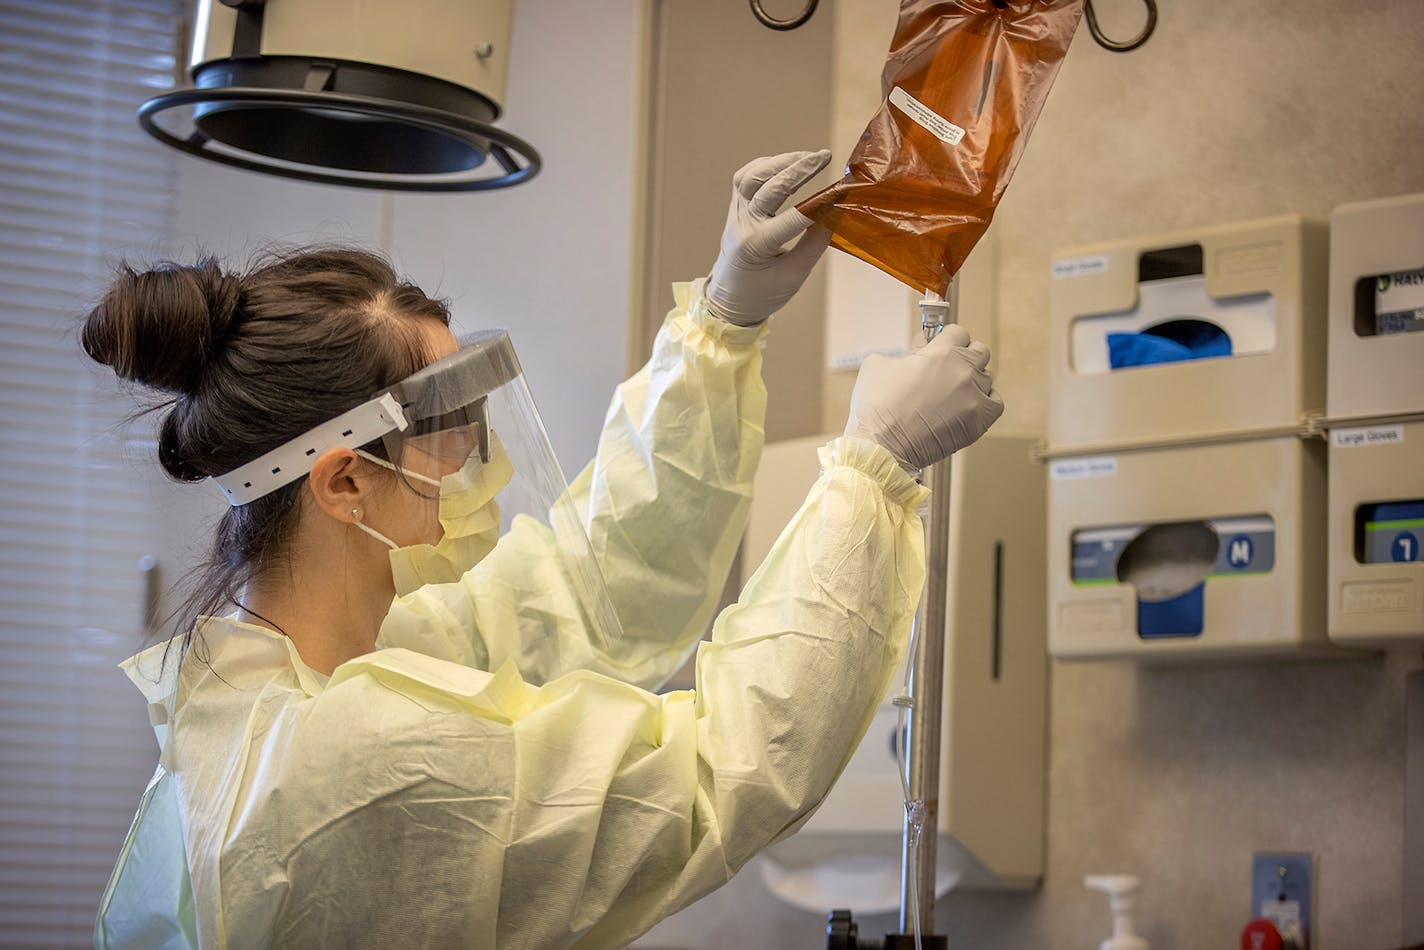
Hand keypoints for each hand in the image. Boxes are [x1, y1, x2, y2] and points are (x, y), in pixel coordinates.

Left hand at [705, 149, 832, 326]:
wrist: (730, 298)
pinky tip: (786, 164)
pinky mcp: (734, 206)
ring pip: (754, 176)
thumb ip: (816, 243)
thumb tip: (837, 211)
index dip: (821, 201)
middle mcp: (742, 224)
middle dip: (799, 169)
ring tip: (809, 158)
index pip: (794, 217)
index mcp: (757, 246)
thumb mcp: (795, 274)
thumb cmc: (764, 291)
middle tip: (825, 156)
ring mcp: (735, 213)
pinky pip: (745, 177)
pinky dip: (766, 165)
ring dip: (782, 162)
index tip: (843, 189)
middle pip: (769, 187)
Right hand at [843, 326, 1004, 471]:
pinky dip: (986, 400)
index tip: (941, 345)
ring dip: (972, 380)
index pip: (958, 331)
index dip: (947, 338)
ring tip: (953, 391)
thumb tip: (920, 346)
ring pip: (986, 377)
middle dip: (964, 355)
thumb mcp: (878, 364)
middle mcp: (962, 371)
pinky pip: (996, 402)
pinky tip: (970, 403)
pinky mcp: (978, 421)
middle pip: (979, 351)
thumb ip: (906, 350)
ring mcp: (973, 397)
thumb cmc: (876, 408)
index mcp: (940, 352)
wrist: (881, 447)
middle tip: (948, 367)